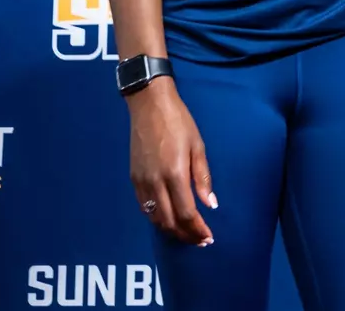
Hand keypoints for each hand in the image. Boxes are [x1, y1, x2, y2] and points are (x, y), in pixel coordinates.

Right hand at [128, 79, 217, 245]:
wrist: (149, 105)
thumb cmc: (179, 122)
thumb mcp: (198, 146)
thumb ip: (203, 178)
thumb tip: (210, 204)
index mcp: (174, 174)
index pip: (186, 213)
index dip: (197, 230)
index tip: (208, 237)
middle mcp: (155, 182)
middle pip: (169, 222)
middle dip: (185, 235)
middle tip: (200, 239)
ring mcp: (142, 181)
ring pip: (154, 218)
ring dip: (171, 230)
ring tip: (186, 233)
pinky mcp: (133, 178)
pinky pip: (144, 207)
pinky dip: (157, 218)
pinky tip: (168, 217)